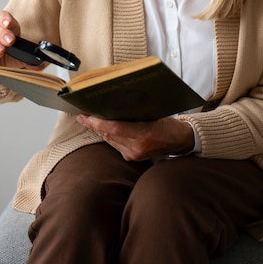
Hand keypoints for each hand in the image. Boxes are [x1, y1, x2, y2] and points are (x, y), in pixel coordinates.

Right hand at [0, 10, 27, 87]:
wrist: (3, 71)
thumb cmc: (14, 58)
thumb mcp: (26, 58)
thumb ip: (33, 58)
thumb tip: (41, 61)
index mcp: (9, 29)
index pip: (4, 17)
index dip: (5, 18)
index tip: (8, 23)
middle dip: (3, 33)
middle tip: (10, 40)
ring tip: (1, 49)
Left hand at [77, 115, 194, 160]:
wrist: (180, 140)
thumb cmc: (169, 123)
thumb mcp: (154, 114)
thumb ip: (134, 113)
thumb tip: (114, 105)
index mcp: (143, 134)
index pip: (114, 128)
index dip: (98, 123)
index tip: (85, 116)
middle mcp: (136, 147)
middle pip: (109, 135)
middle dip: (94, 125)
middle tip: (82, 115)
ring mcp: (134, 154)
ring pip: (110, 140)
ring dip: (100, 130)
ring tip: (89, 119)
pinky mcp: (132, 158)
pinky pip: (115, 145)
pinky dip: (109, 136)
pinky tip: (104, 128)